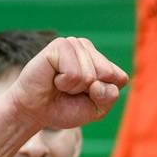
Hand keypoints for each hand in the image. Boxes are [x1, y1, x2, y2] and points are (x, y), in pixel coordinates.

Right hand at [9, 37, 128, 130]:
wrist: (36, 111)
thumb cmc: (65, 108)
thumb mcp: (96, 110)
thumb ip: (108, 98)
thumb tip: (99, 82)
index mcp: (102, 62)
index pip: (120, 79)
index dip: (104, 96)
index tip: (86, 97)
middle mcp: (89, 50)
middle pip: (108, 75)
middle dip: (90, 91)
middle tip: (71, 91)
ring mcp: (74, 44)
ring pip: (90, 75)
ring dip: (74, 88)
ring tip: (61, 85)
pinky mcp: (59, 45)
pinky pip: (74, 73)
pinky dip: (64, 83)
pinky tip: (54, 78)